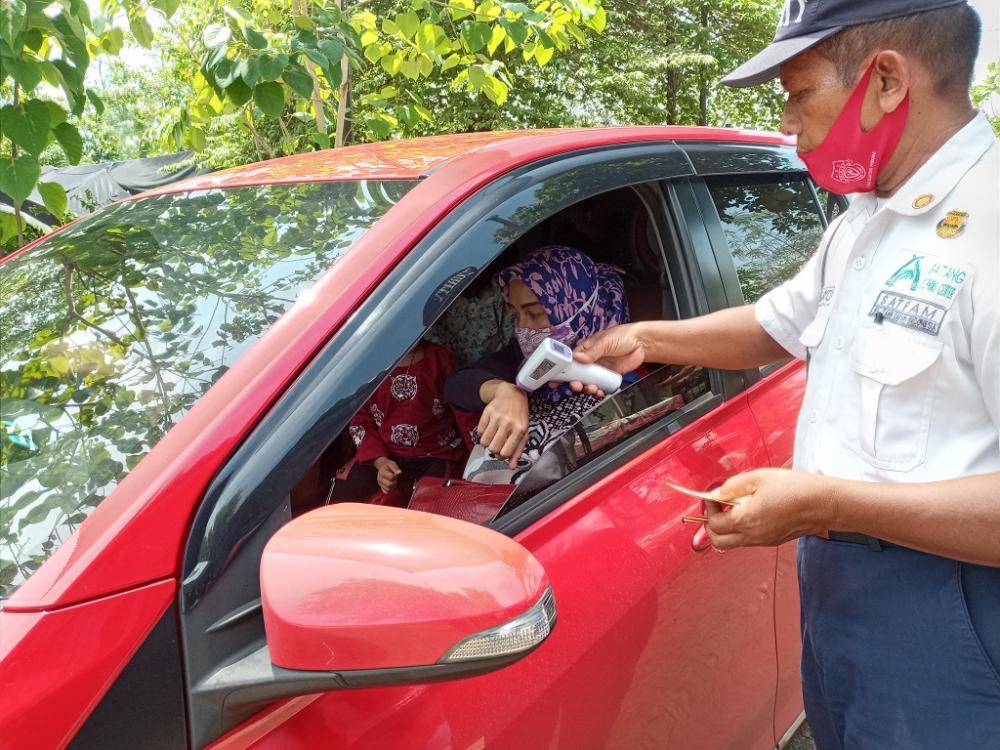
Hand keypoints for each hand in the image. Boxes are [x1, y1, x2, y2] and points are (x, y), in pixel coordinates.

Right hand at [373, 457, 401, 493]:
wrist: (383, 467)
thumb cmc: (388, 466)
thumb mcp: (392, 464)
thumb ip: (396, 468)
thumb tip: (399, 472)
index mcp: (382, 472)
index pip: (391, 477)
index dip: (396, 476)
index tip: (397, 474)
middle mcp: (380, 479)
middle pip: (389, 484)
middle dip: (395, 482)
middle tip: (395, 478)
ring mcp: (380, 484)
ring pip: (388, 489)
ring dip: (393, 486)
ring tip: (393, 481)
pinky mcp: (381, 487)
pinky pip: (386, 492)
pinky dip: (390, 489)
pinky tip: (392, 485)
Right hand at [478, 382, 528, 467]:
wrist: (512, 395)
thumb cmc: (519, 416)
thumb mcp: (524, 432)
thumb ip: (518, 451)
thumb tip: (511, 467)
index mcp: (519, 430)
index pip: (505, 452)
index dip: (502, 455)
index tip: (503, 451)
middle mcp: (508, 423)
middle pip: (493, 448)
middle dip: (494, 449)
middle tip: (497, 444)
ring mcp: (496, 417)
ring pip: (484, 441)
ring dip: (487, 442)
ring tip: (492, 437)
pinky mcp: (487, 412)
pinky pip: (479, 431)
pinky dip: (482, 433)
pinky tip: (489, 429)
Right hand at [571, 323, 646, 395]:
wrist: (642, 343)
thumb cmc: (622, 336)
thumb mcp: (605, 342)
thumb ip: (592, 352)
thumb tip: (577, 358)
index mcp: (586, 349)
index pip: (571, 360)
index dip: (564, 370)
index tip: (558, 378)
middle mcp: (591, 360)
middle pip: (578, 374)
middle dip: (575, 382)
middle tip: (576, 386)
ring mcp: (599, 369)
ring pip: (588, 382)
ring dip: (587, 388)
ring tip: (591, 388)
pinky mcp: (609, 376)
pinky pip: (600, 386)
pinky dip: (598, 391)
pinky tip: (599, 392)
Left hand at [703, 469, 834, 549]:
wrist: (825, 503)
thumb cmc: (795, 488)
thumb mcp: (759, 477)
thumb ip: (733, 486)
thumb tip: (716, 493)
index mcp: (747, 520)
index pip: (714, 524)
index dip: (708, 510)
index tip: (712, 496)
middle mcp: (753, 536)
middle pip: (718, 541)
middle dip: (712, 524)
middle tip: (717, 506)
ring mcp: (764, 541)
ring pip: (733, 543)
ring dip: (727, 528)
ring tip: (735, 506)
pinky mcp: (773, 541)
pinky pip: (748, 540)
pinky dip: (741, 530)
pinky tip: (751, 511)